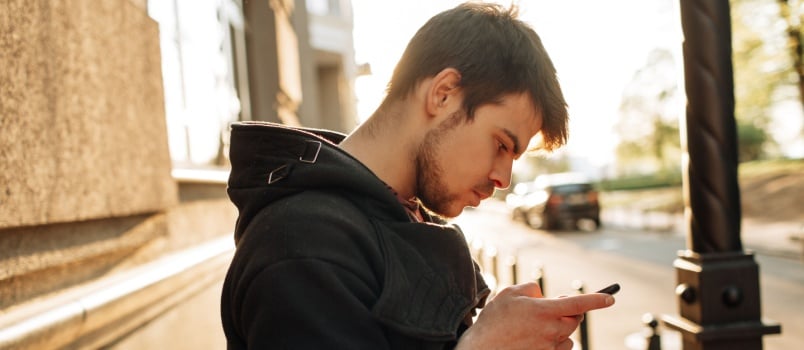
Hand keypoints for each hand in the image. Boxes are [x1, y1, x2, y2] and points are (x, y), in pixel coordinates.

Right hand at [455, 282, 614, 349]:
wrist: (483, 349)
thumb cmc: (494, 320)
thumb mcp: (508, 294)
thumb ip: (531, 288)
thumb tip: (543, 294)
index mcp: (543, 310)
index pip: (578, 303)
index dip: (597, 299)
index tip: (610, 298)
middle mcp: (550, 329)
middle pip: (574, 320)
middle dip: (569, 313)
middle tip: (553, 309)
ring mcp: (549, 347)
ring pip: (567, 336)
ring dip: (559, 329)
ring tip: (536, 328)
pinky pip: (560, 349)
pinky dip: (554, 342)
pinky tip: (536, 340)